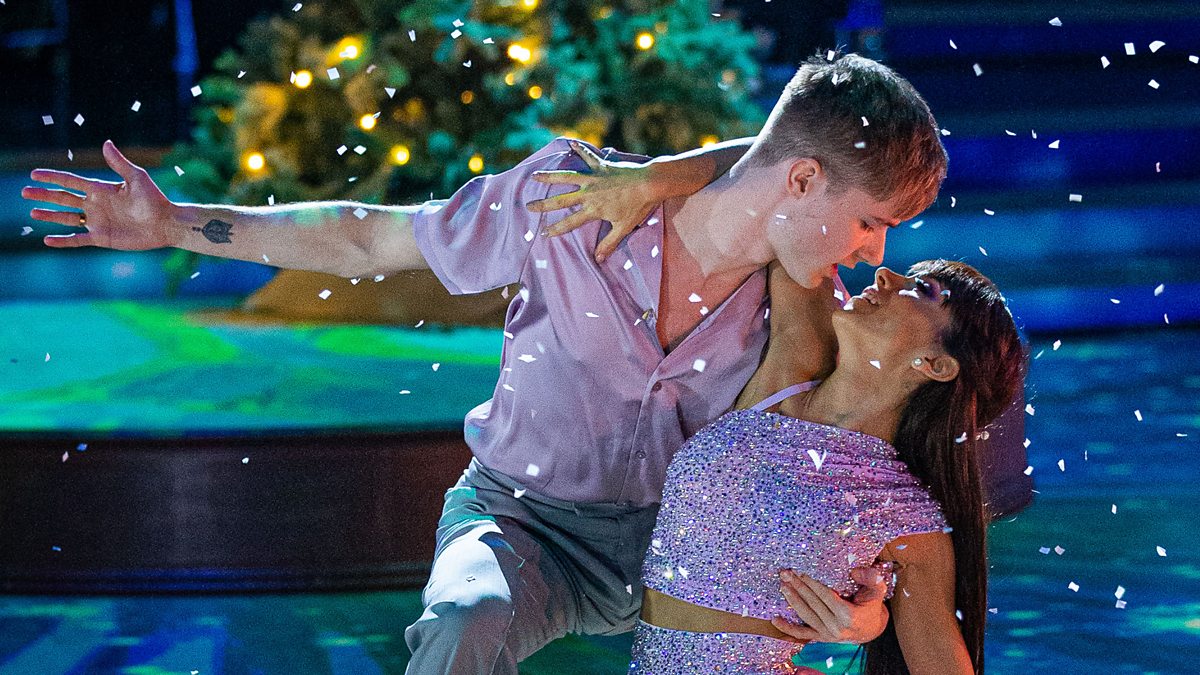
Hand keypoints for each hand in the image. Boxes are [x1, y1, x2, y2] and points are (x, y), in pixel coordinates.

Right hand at [23, 140, 176, 249]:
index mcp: (101, 189)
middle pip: (64, 198)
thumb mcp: (136, 178)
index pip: (71, 182)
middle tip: (24, 192)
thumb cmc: (154, 199)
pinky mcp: (102, 237)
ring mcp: (97, 221)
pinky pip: (78, 239)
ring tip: (33, 212)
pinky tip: (48, 240)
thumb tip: (106, 142)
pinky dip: (63, 240)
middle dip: (45, 195)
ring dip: (50, 215)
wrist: (165, 223)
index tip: (34, 174)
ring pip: (67, 218)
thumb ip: (119, 163)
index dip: (53, 177)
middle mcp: (96, 205)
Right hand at [526, 140, 658, 262]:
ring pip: (567, 177)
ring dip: (550, 176)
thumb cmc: (638, 207)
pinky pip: (588, 156)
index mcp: (593, 209)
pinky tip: (570, 142)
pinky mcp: (602, 166)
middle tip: (529, 206)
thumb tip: (599, 259)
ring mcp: (594, 178)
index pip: (570, 222)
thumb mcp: (624, 227)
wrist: (650, 184)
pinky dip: (580, 149)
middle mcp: (589, 193)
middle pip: (561, 200)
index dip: (556, 229)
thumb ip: (609, 243)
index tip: (543, 233)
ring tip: (535, 176)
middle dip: (544, 205)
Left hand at [771, 566, 890, 643]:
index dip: (812, 583)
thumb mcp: (878, 590)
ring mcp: (827, 634)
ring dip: (792, 600)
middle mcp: (836, 627)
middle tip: (786, 573)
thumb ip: (871, 578)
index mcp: (849, 615)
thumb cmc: (871, 606)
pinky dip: (787, 628)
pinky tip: (775, 620)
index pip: (825, 596)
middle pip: (813, 603)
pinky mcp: (821, 638)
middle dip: (798, 587)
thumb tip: (855, 570)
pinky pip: (802, 634)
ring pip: (806, 615)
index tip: (800, 571)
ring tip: (782, 585)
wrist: (871, 629)